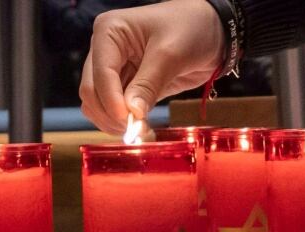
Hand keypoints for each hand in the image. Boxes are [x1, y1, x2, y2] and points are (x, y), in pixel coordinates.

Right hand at [79, 0, 225, 133]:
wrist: (214, 31)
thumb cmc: (193, 28)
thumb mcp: (171, 54)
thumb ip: (148, 84)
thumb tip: (132, 114)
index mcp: (109, 32)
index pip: (99, 74)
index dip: (111, 101)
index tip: (130, 120)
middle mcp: (104, 50)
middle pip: (91, 91)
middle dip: (110, 114)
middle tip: (135, 130)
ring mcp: (113, 70)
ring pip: (96, 104)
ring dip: (113, 122)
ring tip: (140, 130)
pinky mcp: (126, 86)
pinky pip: (113, 110)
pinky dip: (123, 123)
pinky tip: (142, 127)